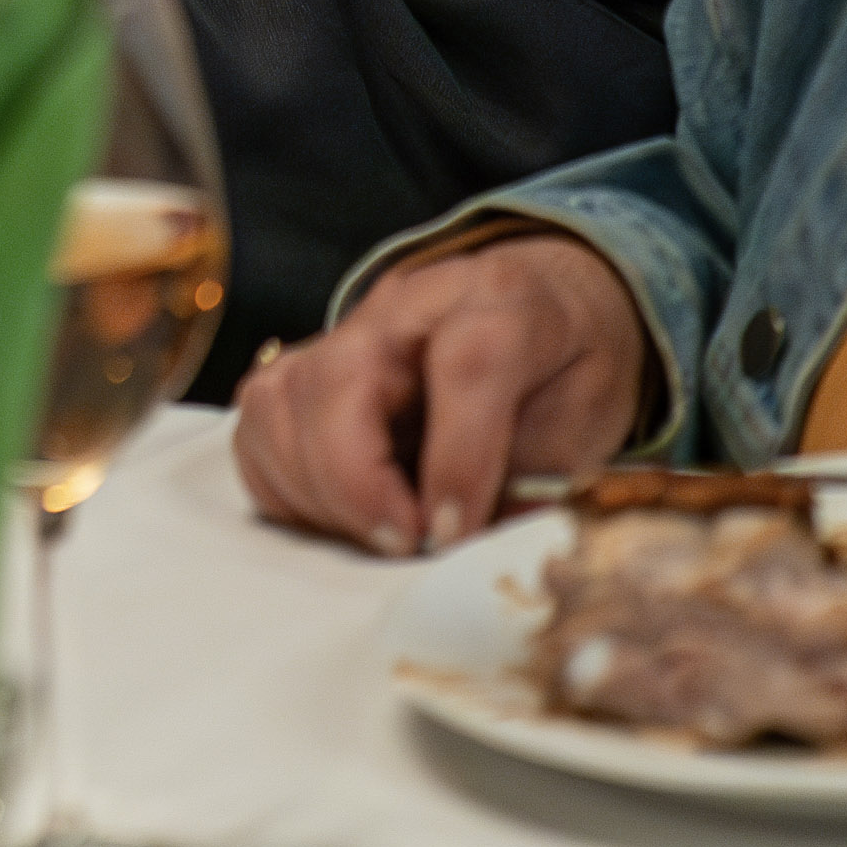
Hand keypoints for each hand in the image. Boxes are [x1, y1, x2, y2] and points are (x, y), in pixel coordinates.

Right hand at [230, 231, 653, 554]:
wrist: (537, 308)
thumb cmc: (564, 363)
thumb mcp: (591, 414)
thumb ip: (537, 471)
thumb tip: (471, 540)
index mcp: (498, 303)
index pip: (466, 367)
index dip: (457, 460)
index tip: (453, 533)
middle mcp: (403, 307)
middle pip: (340, 382)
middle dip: (358, 483)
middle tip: (406, 543)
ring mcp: (340, 334)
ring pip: (279, 405)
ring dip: (318, 490)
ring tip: (380, 531)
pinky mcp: (301, 368)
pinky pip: (255, 428)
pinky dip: (284, 483)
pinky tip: (340, 512)